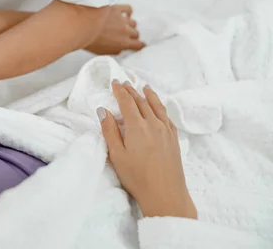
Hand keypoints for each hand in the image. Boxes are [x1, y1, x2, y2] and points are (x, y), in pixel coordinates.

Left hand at [86, 5, 144, 54]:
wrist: (81, 27)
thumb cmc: (89, 40)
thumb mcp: (103, 52)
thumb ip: (115, 50)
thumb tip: (120, 49)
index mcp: (123, 43)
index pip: (139, 45)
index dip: (139, 45)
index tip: (137, 45)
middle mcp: (125, 31)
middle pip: (136, 33)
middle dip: (131, 35)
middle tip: (124, 35)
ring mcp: (122, 19)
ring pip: (133, 22)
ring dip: (129, 24)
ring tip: (122, 25)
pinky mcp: (117, 9)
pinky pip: (128, 9)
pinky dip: (128, 11)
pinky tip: (124, 13)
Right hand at [98, 81, 196, 218]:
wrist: (165, 194)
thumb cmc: (137, 177)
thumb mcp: (117, 155)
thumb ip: (109, 131)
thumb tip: (103, 110)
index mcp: (137, 127)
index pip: (127, 102)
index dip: (120, 91)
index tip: (115, 82)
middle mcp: (153, 124)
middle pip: (142, 102)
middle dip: (132, 91)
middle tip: (125, 83)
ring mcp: (166, 131)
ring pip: (157, 107)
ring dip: (149, 95)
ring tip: (145, 87)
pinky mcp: (174, 139)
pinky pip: (167, 117)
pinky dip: (161, 108)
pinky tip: (160, 108)